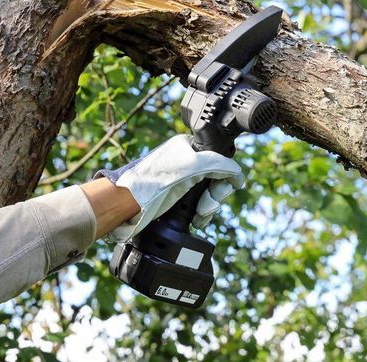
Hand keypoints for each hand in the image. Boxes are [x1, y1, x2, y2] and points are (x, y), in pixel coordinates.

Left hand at [94, 135, 243, 240]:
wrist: (128, 203)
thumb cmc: (155, 180)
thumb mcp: (194, 166)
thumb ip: (220, 165)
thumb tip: (238, 174)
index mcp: (190, 147)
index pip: (221, 161)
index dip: (224, 179)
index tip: (217, 192)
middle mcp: (187, 162)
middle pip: (217, 180)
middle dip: (214, 197)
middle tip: (204, 208)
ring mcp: (182, 180)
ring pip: (209, 194)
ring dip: (208, 208)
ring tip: (199, 217)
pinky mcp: (176, 197)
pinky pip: (198, 205)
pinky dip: (201, 214)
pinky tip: (196, 220)